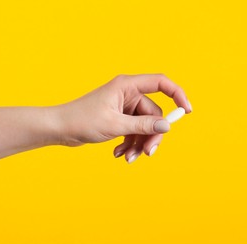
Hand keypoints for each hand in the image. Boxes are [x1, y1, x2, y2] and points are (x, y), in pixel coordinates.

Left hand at [53, 74, 191, 162]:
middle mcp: (127, 94)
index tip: (187, 112)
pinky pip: (133, 131)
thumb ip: (142, 125)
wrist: (59, 128)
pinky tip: (119, 154)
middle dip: (151, 135)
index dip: (177, 95)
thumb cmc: (82, 120)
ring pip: (144, 126)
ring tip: (127, 158)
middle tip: (147, 153)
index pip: (161, 83)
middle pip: (153, 114)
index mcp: (127, 86)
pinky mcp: (119, 119)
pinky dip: (130, 144)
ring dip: (138, 143)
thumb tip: (167, 126)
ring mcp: (123, 107)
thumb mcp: (115, 125)